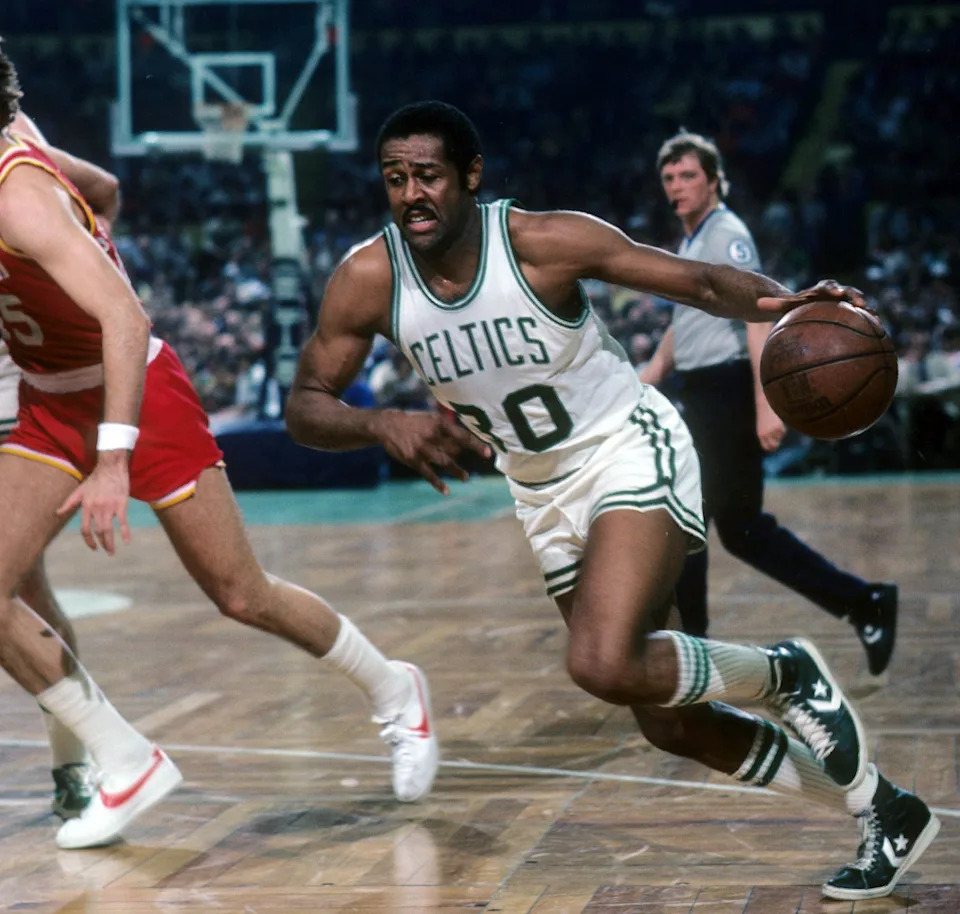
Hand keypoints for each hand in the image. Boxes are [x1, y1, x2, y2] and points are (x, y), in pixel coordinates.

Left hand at [56, 451, 131, 554]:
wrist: (111, 467)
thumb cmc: (95, 479)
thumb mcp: (80, 490)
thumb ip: (69, 503)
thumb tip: (57, 513)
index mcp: (86, 506)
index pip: (85, 528)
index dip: (88, 540)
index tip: (93, 547)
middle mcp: (96, 508)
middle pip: (98, 531)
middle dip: (101, 544)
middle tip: (106, 551)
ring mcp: (109, 507)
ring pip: (108, 529)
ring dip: (110, 543)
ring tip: (112, 551)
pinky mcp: (121, 505)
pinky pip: (123, 522)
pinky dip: (125, 533)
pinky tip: (126, 541)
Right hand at [375, 409, 490, 494]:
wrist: (388, 425)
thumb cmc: (415, 422)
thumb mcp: (431, 418)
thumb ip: (447, 428)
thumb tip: (465, 441)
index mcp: (438, 423)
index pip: (462, 435)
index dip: (476, 445)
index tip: (488, 453)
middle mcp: (432, 435)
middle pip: (454, 449)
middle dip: (466, 458)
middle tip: (480, 465)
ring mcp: (422, 448)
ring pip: (444, 461)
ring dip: (456, 471)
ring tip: (465, 478)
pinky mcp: (413, 460)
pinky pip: (428, 473)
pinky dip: (437, 483)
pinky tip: (446, 490)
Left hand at [756, 398, 786, 452]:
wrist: (765, 406)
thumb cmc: (763, 416)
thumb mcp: (762, 427)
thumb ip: (765, 435)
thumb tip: (774, 442)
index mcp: (760, 435)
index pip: (766, 446)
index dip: (770, 449)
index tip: (774, 448)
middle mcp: (766, 435)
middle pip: (774, 445)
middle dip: (777, 445)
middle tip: (779, 442)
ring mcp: (772, 432)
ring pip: (780, 437)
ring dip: (779, 433)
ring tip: (776, 425)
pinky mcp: (779, 427)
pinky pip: (783, 432)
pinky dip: (782, 429)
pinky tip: (779, 423)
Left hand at [757, 279, 867, 316]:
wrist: (807, 303)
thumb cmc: (794, 304)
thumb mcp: (784, 305)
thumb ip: (773, 303)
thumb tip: (756, 304)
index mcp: (821, 290)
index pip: (827, 286)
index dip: (832, 288)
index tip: (835, 293)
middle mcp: (837, 294)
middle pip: (848, 293)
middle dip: (855, 297)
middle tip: (861, 304)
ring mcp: (845, 304)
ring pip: (859, 306)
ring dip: (867, 312)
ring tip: (877, 321)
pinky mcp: (850, 314)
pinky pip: (861, 319)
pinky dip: (868, 325)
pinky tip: (877, 337)